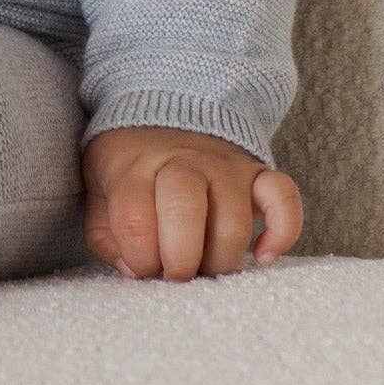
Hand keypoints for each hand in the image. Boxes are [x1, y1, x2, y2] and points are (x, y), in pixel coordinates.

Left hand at [81, 124, 302, 280]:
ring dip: (219, 260)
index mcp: (135, 165)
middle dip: (179, 261)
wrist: (167, 108)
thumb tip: (134, 270)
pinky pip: (284, 199)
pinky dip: (282, 232)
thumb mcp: (98, 190)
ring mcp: (225, 166)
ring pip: (233, 222)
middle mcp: (184, 162)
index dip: (139, 257)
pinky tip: (264, 255)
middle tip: (174, 276)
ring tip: (204, 269)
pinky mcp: (259, 173)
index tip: (140, 268)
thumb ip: (105, 235)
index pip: (135, 217)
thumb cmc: (129, 165)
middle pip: (185, 213)